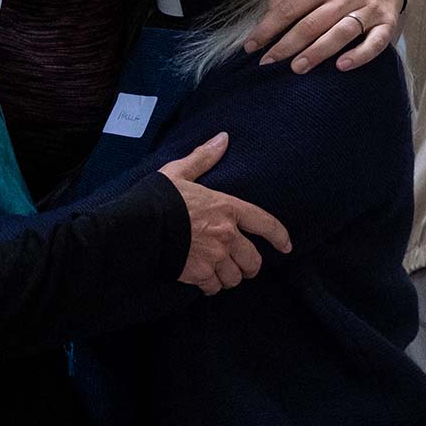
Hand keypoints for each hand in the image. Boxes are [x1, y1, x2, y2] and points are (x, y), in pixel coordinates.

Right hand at [160, 133, 291, 295]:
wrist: (140, 226)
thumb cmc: (160, 197)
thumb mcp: (180, 172)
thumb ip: (203, 158)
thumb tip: (223, 138)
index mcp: (227, 209)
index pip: (265, 224)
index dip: (279, 236)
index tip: (285, 246)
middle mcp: (227, 235)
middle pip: (253, 260)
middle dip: (249, 265)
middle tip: (243, 266)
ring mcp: (215, 257)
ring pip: (235, 277)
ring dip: (229, 276)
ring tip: (220, 273)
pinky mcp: (199, 274)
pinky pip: (214, 287)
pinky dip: (211, 286)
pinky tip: (204, 280)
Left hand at [244, 0, 402, 72]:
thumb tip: (268, 13)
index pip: (290, 8)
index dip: (268, 28)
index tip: (251, 47)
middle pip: (312, 23)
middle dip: (287, 44)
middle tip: (268, 62)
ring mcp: (368, 10)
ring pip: (341, 32)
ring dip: (318, 51)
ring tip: (297, 68)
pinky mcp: (387, 24)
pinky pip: (375, 42)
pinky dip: (359, 55)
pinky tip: (341, 66)